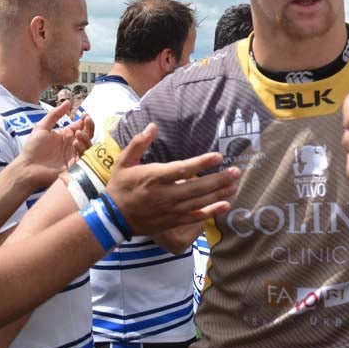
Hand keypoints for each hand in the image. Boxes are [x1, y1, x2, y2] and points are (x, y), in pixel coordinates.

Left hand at [18, 102, 92, 187]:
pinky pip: (84, 156)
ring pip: (88, 144)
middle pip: (87, 134)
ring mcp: (73, 155)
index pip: (80, 126)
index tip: (85, 114)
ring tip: (78, 132)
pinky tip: (75, 142)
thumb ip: (55, 114)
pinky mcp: (74, 165)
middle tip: (87, 119)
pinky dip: (82, 148)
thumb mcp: (42, 127)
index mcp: (65, 135)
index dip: (85, 120)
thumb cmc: (33, 148)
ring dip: (86, 136)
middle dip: (89, 126)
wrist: (28, 167)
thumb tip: (68, 102)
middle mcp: (72, 144)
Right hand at [106, 124, 239, 235]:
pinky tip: (226, 206)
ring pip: (199, 202)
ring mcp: (170, 210)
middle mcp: (165, 195)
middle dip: (218, 180)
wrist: (113, 218)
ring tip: (235, 185)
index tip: (218, 156)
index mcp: (154, 177)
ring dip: (219, 194)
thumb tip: (153, 126)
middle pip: (197, 187)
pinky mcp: (173, 221)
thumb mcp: (123, 162)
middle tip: (236, 172)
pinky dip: (212, 212)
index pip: (182, 169)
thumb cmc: (120, 187)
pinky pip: (196, 217)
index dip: (201, 163)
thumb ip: (138, 143)